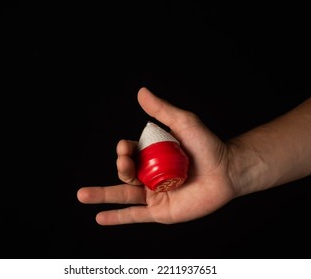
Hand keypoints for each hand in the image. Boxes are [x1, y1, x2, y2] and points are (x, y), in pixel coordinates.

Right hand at [77, 87, 236, 224]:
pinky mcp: (161, 212)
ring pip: (123, 195)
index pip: (130, 153)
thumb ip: (161, 110)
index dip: (123, 150)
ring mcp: (154, 194)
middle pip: (124, 174)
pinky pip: (135, 216)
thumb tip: (141, 91)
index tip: (124, 146)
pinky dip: (117, 217)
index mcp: (152, 155)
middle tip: (124, 161)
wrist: (227, 171)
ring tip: (83, 195)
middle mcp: (150, 175)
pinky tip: (99, 218)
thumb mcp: (182, 123)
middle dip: (119, 167)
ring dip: (101, 194)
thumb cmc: (207, 145)